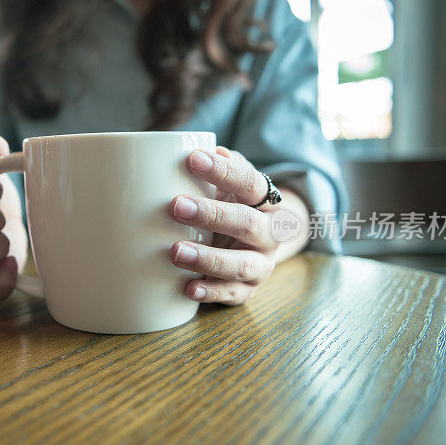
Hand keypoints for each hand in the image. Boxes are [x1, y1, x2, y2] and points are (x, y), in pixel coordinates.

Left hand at [169, 146, 289, 305]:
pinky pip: (232, 295)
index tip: (192, 159)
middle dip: (212, 214)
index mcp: (266, 201)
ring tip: (175, 251)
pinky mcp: (248, 290)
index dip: (223, 172)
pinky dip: (211, 292)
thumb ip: (221, 169)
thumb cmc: (232, 206)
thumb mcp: (230, 186)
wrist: (258, 243)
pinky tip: (188, 288)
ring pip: (240, 264)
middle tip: (176, 206)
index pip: (250, 182)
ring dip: (207, 258)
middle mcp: (270, 233)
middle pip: (247, 223)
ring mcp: (261, 264)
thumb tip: (211, 150)